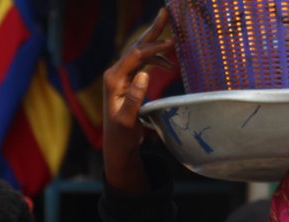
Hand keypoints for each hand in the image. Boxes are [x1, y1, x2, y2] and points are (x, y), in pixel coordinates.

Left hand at [102, 7, 175, 192]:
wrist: (116, 143)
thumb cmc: (121, 134)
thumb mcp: (127, 119)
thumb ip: (134, 98)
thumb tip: (144, 75)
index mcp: (113, 79)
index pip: (136, 55)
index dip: (154, 47)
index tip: (173, 43)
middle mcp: (115, 73)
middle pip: (137, 46)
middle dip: (153, 29)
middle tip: (167, 10)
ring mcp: (121, 75)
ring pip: (141, 51)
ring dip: (158, 41)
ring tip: (175, 32)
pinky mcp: (128, 79)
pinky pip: (144, 61)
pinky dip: (158, 57)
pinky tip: (170, 60)